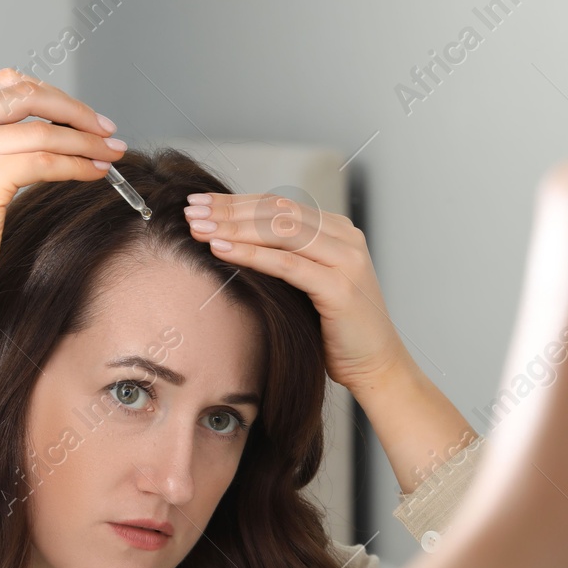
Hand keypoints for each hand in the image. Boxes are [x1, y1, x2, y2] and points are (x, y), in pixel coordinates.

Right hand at [0, 68, 124, 293]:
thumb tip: (50, 134)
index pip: (8, 84)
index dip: (54, 95)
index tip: (83, 114)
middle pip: (29, 96)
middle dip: (76, 111)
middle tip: (106, 130)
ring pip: (43, 132)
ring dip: (87, 142)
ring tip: (111, 154)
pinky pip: (46, 163)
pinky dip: (78, 166)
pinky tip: (95, 173)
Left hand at [182, 193, 406, 392]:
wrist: (375, 366)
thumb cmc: (336, 331)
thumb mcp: (309, 284)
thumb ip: (285, 257)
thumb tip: (230, 238)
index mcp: (338, 231)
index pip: (279, 204)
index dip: (237, 202)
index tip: (200, 204)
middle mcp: (346, 238)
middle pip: (278, 211)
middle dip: (229, 210)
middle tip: (191, 211)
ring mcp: (347, 261)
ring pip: (281, 231)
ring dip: (234, 227)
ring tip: (199, 229)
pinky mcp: (341, 288)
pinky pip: (288, 265)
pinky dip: (252, 255)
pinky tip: (221, 250)